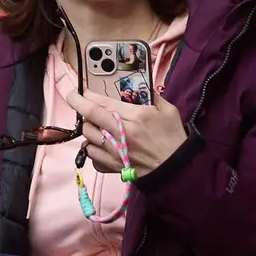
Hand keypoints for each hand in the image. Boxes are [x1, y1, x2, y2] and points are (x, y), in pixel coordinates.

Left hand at [65, 88, 186, 176]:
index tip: (79, 90)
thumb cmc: (173, 139)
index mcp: (135, 118)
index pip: (100, 103)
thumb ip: (152, 96)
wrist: (177, 169)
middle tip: (78, 100)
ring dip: (87, 126)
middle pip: (88, 118)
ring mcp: (114, 151)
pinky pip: (91, 154)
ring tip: (94, 122)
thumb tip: (139, 86)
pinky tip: (98, 142)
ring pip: (87, 135)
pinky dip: (90, 146)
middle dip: (78, 105)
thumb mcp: (168, 111)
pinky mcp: (112, 165)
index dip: (84, 95)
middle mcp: (121, 134)